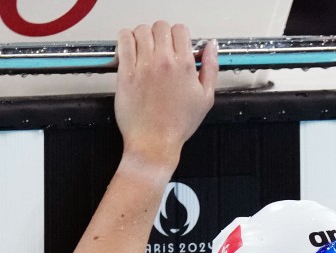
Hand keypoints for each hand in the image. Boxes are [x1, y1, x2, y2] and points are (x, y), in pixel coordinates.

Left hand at [114, 21, 218, 169]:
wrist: (154, 143)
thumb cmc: (177, 126)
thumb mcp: (206, 98)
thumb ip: (211, 68)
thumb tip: (211, 47)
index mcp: (185, 66)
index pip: (180, 30)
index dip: (178, 35)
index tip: (175, 44)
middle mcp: (164, 62)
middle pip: (160, 26)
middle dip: (161, 34)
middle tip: (159, 47)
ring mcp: (143, 66)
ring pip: (141, 30)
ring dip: (143, 35)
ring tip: (144, 48)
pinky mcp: (126, 73)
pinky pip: (124, 41)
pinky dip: (126, 39)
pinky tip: (130, 48)